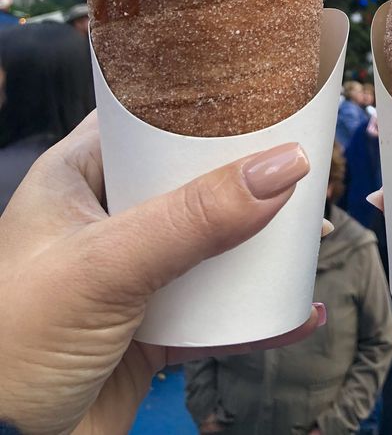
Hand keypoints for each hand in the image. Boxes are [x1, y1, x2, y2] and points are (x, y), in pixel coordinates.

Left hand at [0, 114, 324, 434]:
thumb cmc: (15, 343)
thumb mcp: (106, 265)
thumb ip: (194, 218)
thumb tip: (281, 167)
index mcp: (78, 175)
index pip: (148, 118)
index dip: (202, 105)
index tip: (261, 95)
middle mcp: (107, 218)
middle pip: (192, 180)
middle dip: (248, 177)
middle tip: (303, 165)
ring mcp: (132, 275)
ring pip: (211, 244)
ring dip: (261, 244)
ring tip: (314, 233)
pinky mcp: (151, 329)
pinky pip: (217, 312)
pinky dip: (257, 312)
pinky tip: (297, 310)